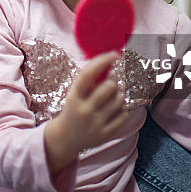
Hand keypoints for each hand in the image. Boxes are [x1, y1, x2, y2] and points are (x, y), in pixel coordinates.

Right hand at [43, 52, 127, 173]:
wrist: (66, 138)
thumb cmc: (73, 109)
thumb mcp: (74, 94)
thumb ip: (88, 81)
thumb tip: (109, 59)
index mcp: (73, 97)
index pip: (87, 75)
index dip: (101, 61)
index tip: (114, 53)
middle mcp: (84, 111)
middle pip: (110, 87)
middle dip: (111, 85)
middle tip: (107, 89)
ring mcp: (95, 124)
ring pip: (119, 101)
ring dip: (117, 98)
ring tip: (109, 102)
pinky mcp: (105, 135)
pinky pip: (124, 115)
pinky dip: (121, 111)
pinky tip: (112, 113)